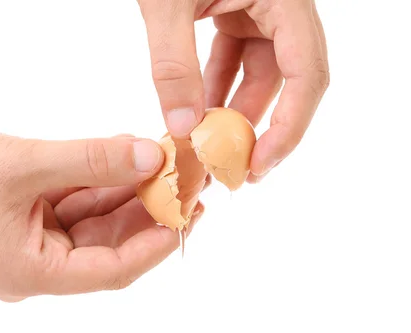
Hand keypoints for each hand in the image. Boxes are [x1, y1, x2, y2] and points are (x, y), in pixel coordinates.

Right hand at [0, 127, 202, 300]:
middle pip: (108, 245)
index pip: (110, 270)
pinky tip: (129, 163)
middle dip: (149, 214)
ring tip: (167, 169)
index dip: (153, 246)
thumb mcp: (20, 166)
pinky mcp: (28, 218)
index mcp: (33, 274)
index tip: (187, 219)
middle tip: (189, 187)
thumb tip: (148, 154)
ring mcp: (32, 243)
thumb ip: (89, 160)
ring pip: (94, 222)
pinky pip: (75, 204)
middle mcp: (38, 266)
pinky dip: (102, 184)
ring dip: (129, 195)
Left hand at [138, 0, 328, 180]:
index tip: (261, 165)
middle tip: (238, 174)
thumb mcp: (165, 1)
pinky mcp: (238, 12)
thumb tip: (180, 130)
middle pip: (289, 82)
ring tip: (212, 154)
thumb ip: (172, 64)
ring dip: (236, 116)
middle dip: (263, 130)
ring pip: (260, 77)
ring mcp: (262, 9)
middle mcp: (282, 6)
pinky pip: (236, 62)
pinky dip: (218, 92)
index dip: (290, 127)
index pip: (308, 74)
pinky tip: (198, 118)